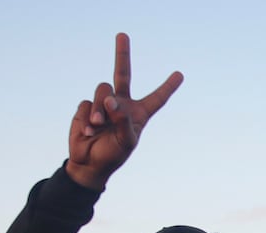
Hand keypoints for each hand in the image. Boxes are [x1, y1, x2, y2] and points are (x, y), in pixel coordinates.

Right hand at [65, 34, 183, 190]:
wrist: (89, 163)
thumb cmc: (113, 155)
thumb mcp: (126, 142)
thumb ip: (123, 121)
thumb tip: (111, 101)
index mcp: (138, 114)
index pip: (156, 98)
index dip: (168, 87)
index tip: (180, 74)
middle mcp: (122, 104)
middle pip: (122, 74)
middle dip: (122, 54)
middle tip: (122, 35)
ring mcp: (103, 104)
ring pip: (102, 90)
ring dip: (100, 109)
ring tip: (98, 126)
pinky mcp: (86, 107)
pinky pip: (87, 103)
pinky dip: (88, 118)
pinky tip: (89, 131)